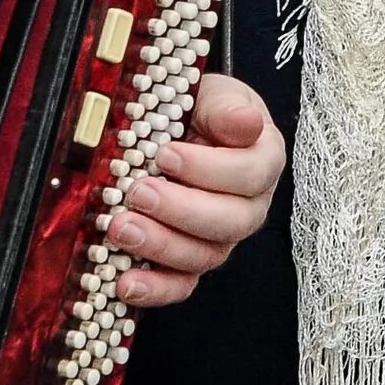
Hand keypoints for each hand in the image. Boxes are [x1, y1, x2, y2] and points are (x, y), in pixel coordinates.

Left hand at [109, 72, 284, 306]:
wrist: (182, 123)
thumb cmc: (202, 110)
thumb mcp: (216, 95)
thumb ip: (228, 108)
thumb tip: (246, 122)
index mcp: (263, 160)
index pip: (249, 174)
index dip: (208, 170)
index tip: (166, 154)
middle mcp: (249, 206)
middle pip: (230, 222)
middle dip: (180, 210)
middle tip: (140, 192)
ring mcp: (220, 238)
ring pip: (204, 256)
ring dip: (160, 245)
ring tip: (121, 227)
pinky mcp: (191, 260)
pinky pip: (181, 284)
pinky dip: (154, 288)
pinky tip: (125, 280)